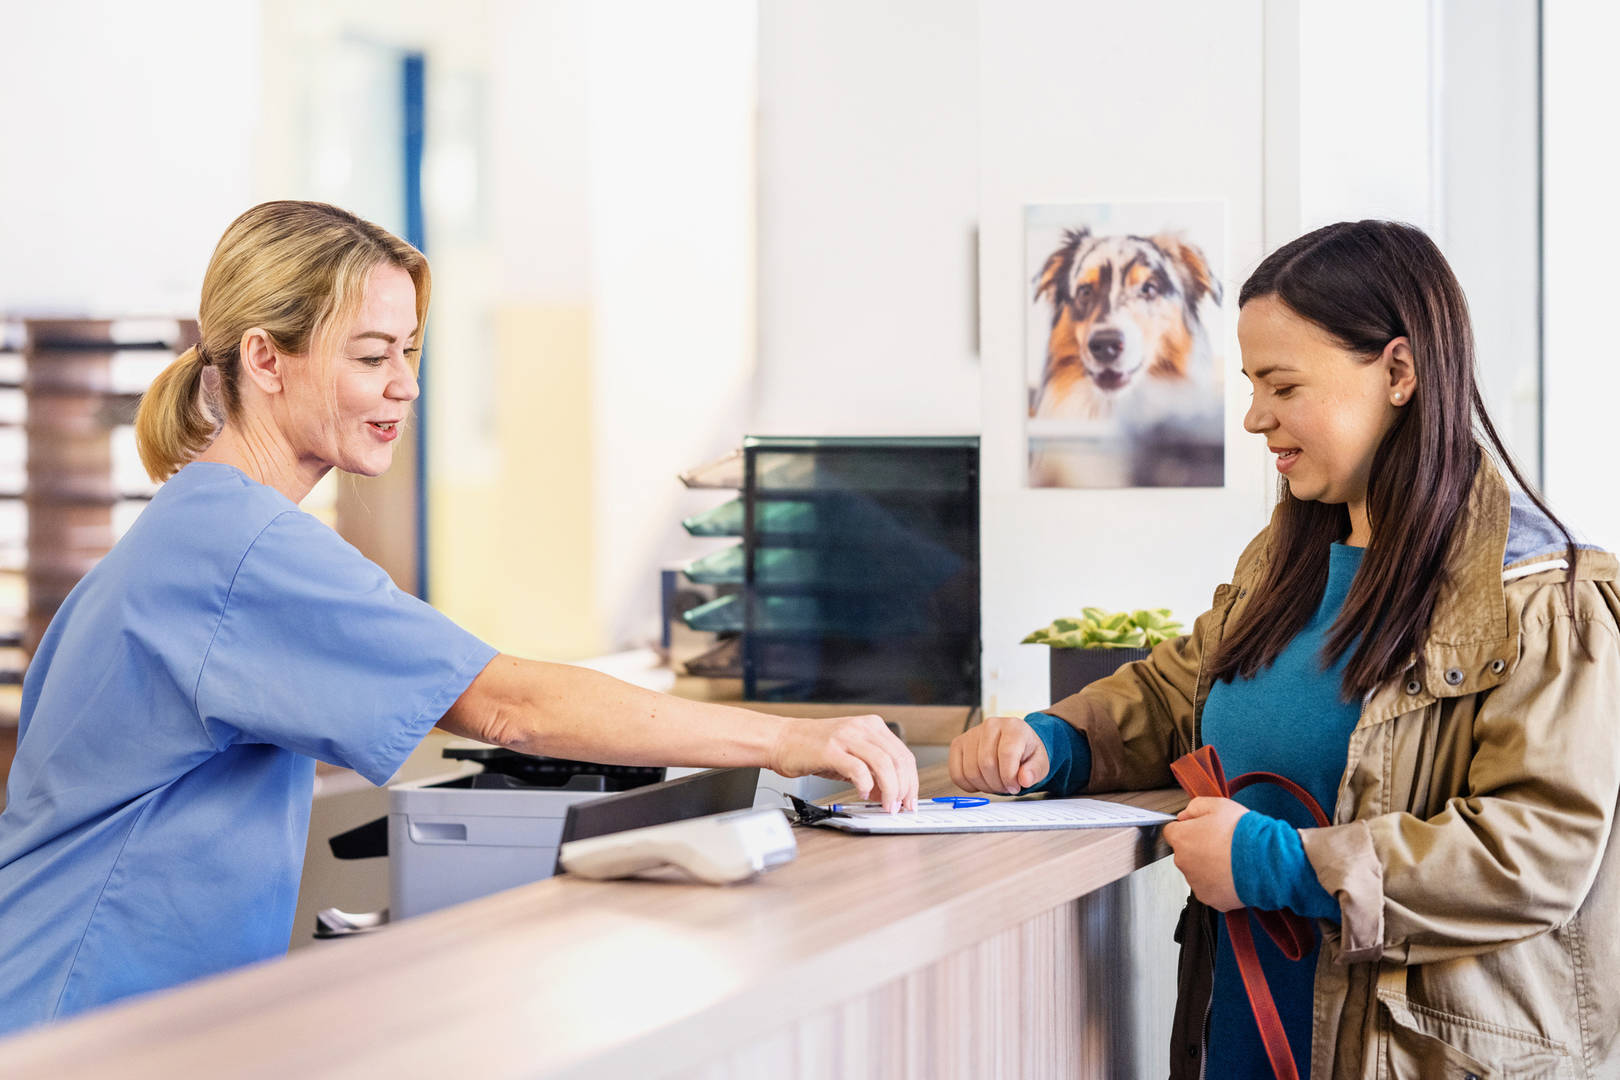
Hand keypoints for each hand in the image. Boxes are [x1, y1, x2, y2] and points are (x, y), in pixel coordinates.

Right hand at [770, 715, 917, 811]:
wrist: (780, 740)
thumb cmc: (812, 748)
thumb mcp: (849, 756)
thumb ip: (871, 771)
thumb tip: (888, 793)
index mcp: (871, 727)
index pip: (904, 755)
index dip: (912, 781)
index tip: (911, 800)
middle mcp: (862, 728)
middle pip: (899, 759)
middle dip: (904, 788)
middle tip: (900, 807)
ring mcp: (847, 737)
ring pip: (884, 764)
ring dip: (890, 789)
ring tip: (886, 805)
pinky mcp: (831, 749)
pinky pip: (858, 768)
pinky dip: (866, 785)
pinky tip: (863, 794)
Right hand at [948, 714, 1049, 794]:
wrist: (1015, 743)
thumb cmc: (1027, 752)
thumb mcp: (1040, 762)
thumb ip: (1034, 771)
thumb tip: (1024, 779)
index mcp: (1013, 727)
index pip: (1006, 754)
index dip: (1009, 777)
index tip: (1015, 787)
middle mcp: (990, 725)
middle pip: (986, 764)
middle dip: (997, 784)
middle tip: (1006, 787)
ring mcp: (971, 733)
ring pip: (970, 771)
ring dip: (984, 786)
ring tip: (995, 783)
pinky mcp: (958, 744)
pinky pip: (956, 773)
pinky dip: (968, 785)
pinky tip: (981, 781)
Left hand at [1161, 796, 1247, 910]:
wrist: (1264, 860)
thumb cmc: (1242, 833)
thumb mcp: (1217, 805)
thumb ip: (1194, 807)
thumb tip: (1184, 815)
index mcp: (1181, 838)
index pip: (1172, 832)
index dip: (1187, 829)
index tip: (1201, 830)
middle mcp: (1183, 863)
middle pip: (1185, 854)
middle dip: (1199, 849)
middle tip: (1221, 844)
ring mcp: (1195, 882)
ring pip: (1197, 872)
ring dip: (1209, 867)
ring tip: (1230, 859)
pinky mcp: (1210, 898)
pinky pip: (1210, 889)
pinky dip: (1219, 884)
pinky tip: (1233, 874)